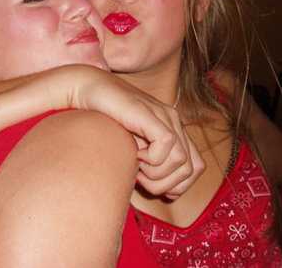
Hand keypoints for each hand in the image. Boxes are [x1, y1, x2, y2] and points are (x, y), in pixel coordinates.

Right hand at [62, 65, 204, 198]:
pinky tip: (134, 152)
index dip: (176, 185)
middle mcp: (174, 122)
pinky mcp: (151, 114)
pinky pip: (167, 145)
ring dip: (156, 174)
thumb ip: (149, 164)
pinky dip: (151, 159)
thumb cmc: (103, 121)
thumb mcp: (131, 147)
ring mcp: (165, 116)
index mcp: (172, 129)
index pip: (195, 167)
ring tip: (135, 164)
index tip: (150, 183)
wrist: (86, 90)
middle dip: (165, 185)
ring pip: (181, 161)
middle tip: (140, 176)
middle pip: (191, 169)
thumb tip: (164, 192)